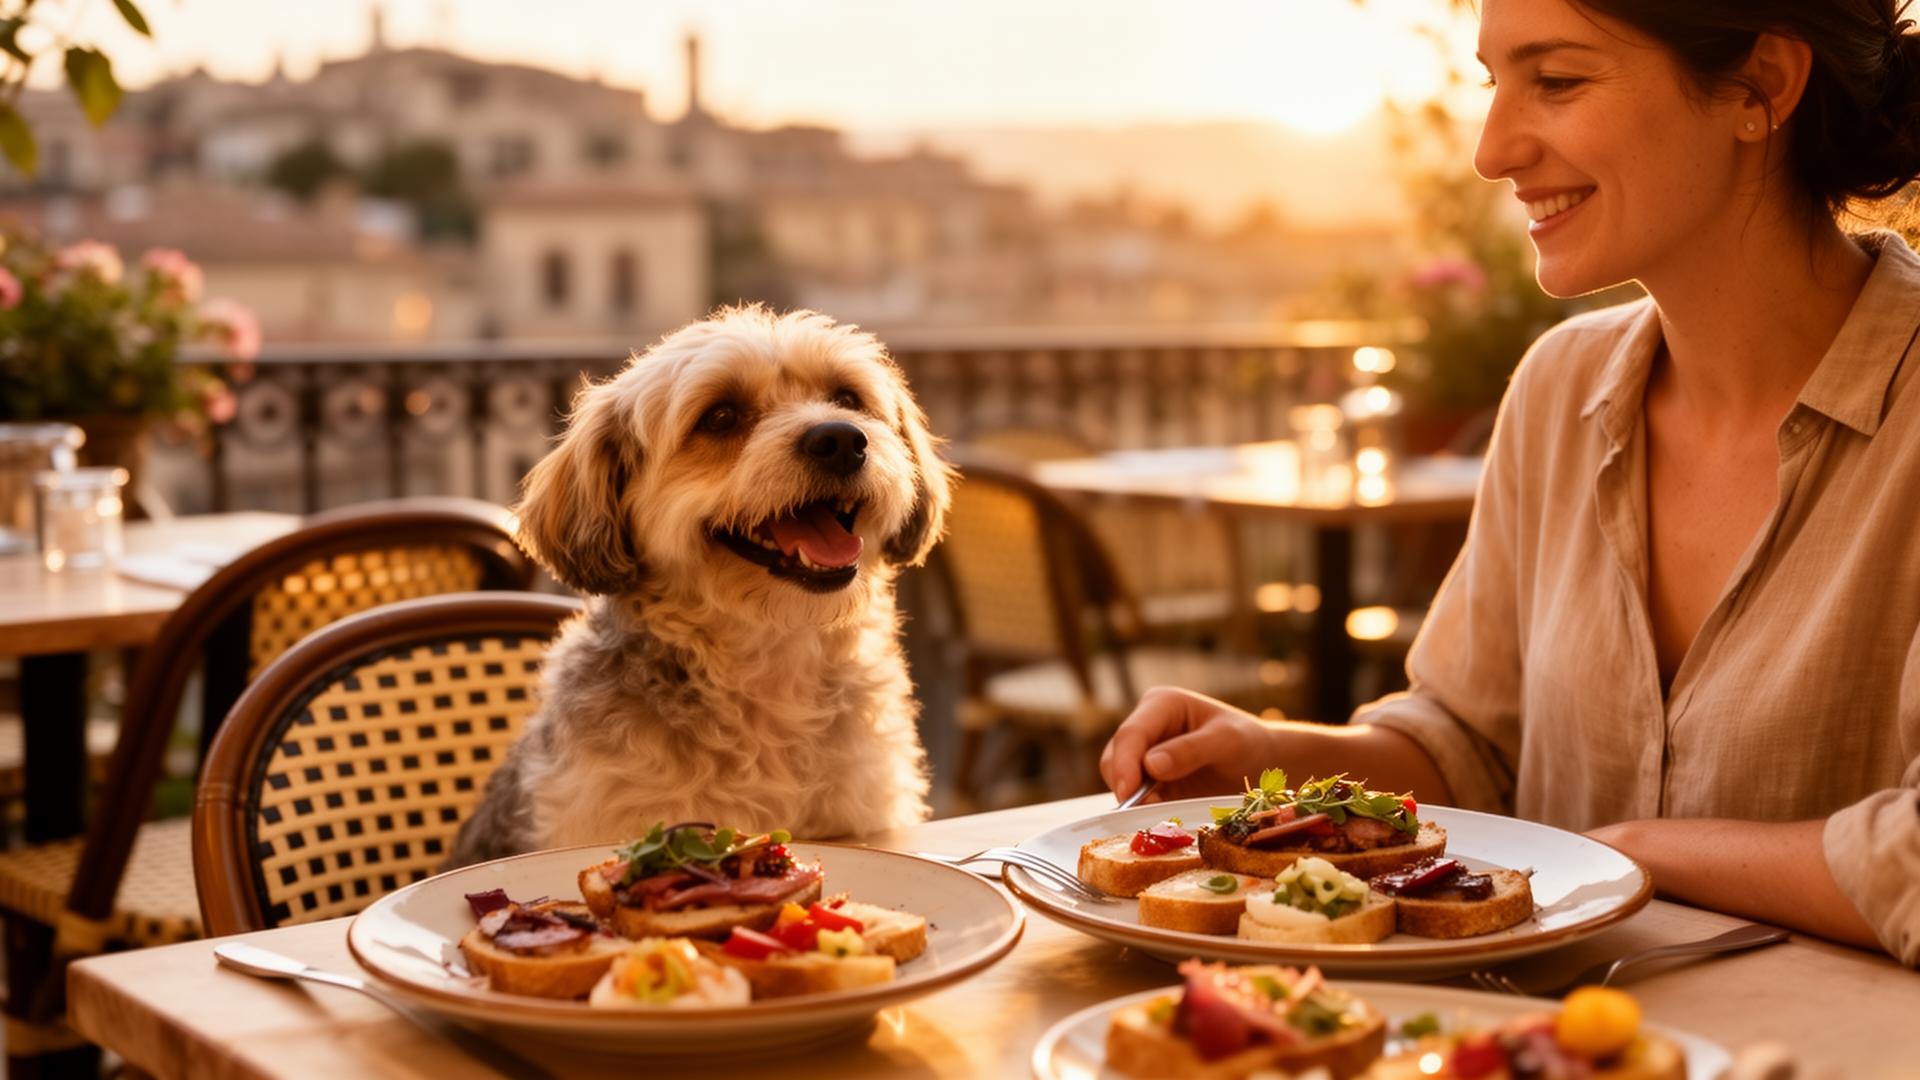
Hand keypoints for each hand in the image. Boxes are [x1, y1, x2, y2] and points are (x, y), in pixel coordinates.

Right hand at [1099, 686, 1281, 802]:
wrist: (1262, 763)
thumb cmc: (1248, 743)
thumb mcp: (1227, 741)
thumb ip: (1190, 750)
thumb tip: (1150, 765)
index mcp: (1161, 704)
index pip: (1131, 734)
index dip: (1124, 764)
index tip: (1128, 793)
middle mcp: (1147, 725)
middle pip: (1116, 756)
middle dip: (1125, 784)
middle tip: (1144, 810)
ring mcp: (1146, 752)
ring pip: (1119, 777)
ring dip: (1132, 798)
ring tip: (1158, 812)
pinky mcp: (1150, 778)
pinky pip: (1134, 795)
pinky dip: (1140, 807)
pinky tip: (1159, 815)